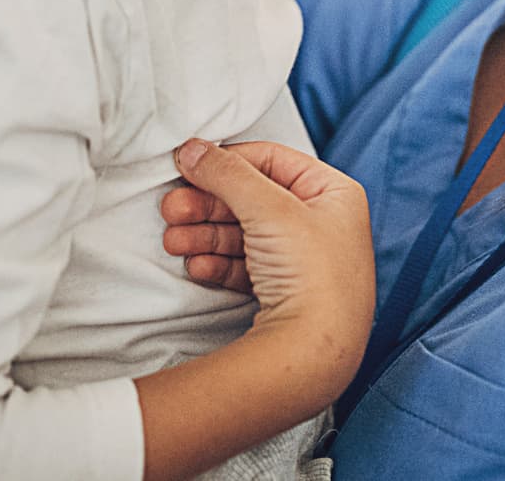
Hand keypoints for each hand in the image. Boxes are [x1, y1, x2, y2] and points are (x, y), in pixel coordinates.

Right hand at [168, 139, 373, 371]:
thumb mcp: (269, 209)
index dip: (228, 162)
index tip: (189, 166)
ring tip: (174, 242)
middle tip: (171, 210)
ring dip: (204, 236)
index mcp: (333, 193)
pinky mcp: (286, 295)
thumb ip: (227, 173)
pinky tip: (197, 268)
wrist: (315, 356)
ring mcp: (305, 263)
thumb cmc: (312, 276)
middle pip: (252, 200)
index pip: (272, 160)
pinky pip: (245, 268)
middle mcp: (323, 225)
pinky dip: (218, 264)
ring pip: (243, 236)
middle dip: (207, 205)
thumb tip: (192, 148)